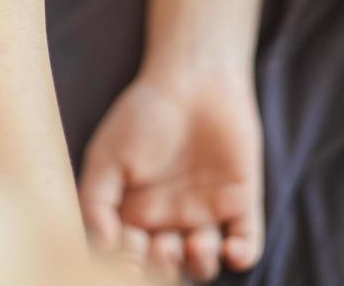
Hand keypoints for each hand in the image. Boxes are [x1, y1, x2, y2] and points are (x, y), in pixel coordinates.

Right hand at [80, 69, 264, 282]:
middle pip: (167, 267)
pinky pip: (247, 243)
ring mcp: (206, 212)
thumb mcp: (106, 156)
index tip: (128, 246)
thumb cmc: (144, 114)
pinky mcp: (241, 202)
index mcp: (134, 212)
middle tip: (161, 248)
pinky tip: (230, 249)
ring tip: (193, 244)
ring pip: (204, 263)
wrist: (193, 77)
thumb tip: (102, 248)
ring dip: (199, 266)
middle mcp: (169, 219)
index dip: (128, 265)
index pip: (130, 258)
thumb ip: (96, 202)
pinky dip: (242, 255)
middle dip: (163, 270)